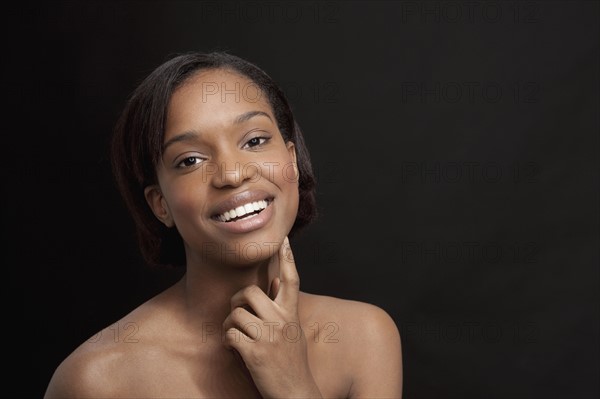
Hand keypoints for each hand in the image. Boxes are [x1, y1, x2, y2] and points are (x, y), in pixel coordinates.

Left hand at [222, 237, 321, 398]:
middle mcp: (282, 321)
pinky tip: (234, 350)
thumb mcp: (293, 331)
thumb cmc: (292, 362)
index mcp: (292, 314)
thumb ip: (282, 307)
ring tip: (237, 338)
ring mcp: (269, 336)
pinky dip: (228, 342)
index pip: (290, 279)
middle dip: (237, 302)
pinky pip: (230, 334)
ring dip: (231, 326)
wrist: (296, 394)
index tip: (282, 238)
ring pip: (236, 314)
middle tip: (238, 314)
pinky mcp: (255, 352)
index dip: (287, 257)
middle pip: (250, 293)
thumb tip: (273, 282)